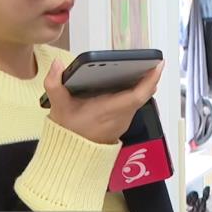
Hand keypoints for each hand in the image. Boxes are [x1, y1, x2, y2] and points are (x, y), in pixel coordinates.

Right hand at [45, 60, 163, 144]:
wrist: (72, 153)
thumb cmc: (68, 130)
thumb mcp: (58, 106)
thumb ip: (54, 84)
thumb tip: (58, 64)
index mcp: (109, 110)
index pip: (136, 96)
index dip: (149, 80)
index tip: (157, 65)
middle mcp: (121, 116)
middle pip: (143, 95)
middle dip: (150, 76)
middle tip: (152, 59)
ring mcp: (124, 120)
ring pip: (141, 99)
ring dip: (144, 83)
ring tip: (144, 64)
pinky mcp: (123, 121)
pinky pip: (135, 103)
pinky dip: (137, 91)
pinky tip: (131, 78)